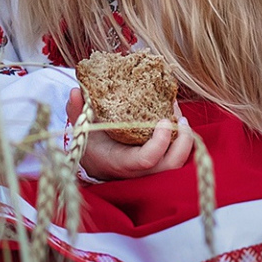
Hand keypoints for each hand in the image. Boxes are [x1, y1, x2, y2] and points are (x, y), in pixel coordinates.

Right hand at [65, 88, 192, 180]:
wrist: (97, 164)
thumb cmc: (91, 145)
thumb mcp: (82, 129)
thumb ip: (77, 111)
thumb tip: (76, 90)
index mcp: (121, 162)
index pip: (147, 159)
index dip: (160, 142)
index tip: (162, 120)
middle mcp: (140, 171)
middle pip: (171, 165)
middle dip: (182, 142)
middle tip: (180, 118)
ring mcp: (152, 171)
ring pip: (178, 163)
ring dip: (186, 141)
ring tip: (182, 118)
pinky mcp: (159, 165)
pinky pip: (177, 157)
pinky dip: (182, 141)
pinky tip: (177, 122)